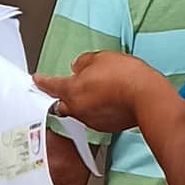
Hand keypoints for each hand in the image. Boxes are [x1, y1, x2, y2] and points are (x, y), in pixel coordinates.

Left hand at [34, 51, 155, 133]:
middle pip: (62, 103)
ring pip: (80, 110)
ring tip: (98, 89)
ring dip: (83, 101)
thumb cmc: (126, 77)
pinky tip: (110, 99)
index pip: (50, 85)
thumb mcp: (101, 58)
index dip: (42, 81)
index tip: (37, 79)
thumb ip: (84, 62)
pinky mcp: (107, 126)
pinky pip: (96, 116)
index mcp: (72, 90)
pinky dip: (98, 108)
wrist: (147, 97)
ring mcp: (93, 120)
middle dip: (63, 95)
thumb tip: (79, 66)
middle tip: (69, 86)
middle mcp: (78, 109)